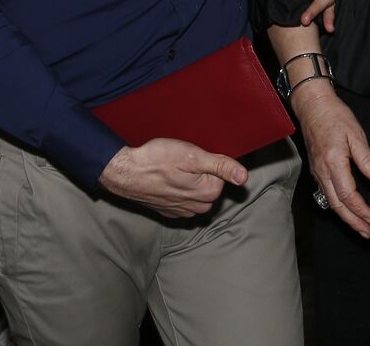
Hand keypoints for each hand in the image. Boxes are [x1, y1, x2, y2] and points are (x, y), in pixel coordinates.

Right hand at [98, 138, 246, 217]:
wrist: (126, 172)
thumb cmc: (158, 160)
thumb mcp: (193, 156)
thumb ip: (221, 166)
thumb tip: (243, 178)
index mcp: (208, 193)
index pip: (223, 174)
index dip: (209, 162)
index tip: (194, 157)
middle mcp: (197, 208)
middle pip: (212, 186)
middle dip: (202, 174)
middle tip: (182, 163)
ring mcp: (182, 212)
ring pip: (198, 195)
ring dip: (190, 183)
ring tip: (174, 171)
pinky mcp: (169, 212)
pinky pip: (183, 201)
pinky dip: (179, 191)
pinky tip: (167, 181)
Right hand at [293, 83, 369, 238]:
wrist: (313, 107)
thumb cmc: (335, 117)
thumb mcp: (356, 135)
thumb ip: (367, 159)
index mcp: (333, 163)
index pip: (347, 194)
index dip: (361, 209)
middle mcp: (323, 172)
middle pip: (337, 204)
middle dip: (352, 221)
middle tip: (367, 233)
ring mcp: (318, 172)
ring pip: (330, 202)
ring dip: (345, 216)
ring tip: (359, 227)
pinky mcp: (317, 170)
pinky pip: (326, 194)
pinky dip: (337, 206)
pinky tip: (346, 210)